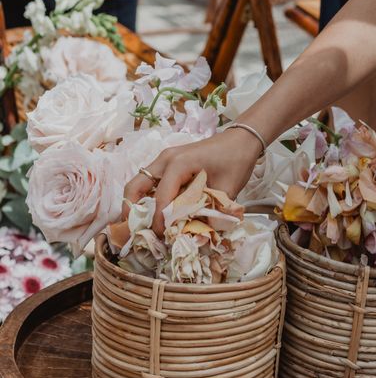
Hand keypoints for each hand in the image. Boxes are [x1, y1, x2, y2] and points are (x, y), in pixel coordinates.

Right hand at [123, 127, 261, 235]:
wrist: (242, 140)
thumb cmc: (235, 161)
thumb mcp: (227, 189)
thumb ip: (211, 212)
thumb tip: (197, 236)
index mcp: (179, 164)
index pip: (162, 198)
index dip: (160, 221)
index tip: (163, 238)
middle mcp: (165, 160)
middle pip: (135, 186)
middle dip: (131, 210)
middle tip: (133, 232)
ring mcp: (165, 160)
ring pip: (140, 183)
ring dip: (137, 204)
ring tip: (141, 226)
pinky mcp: (169, 163)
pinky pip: (151, 181)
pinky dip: (148, 197)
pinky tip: (155, 213)